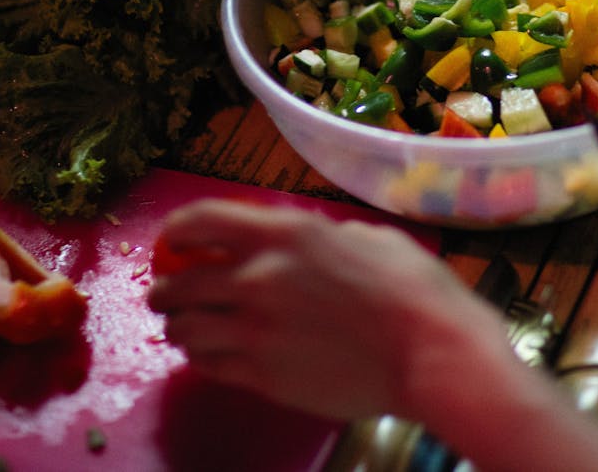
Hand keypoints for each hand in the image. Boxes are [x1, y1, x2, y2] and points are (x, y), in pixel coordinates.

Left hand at [146, 199, 508, 422]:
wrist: (431, 352)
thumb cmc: (413, 288)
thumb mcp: (364, 237)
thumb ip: (318, 238)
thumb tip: (302, 246)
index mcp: (284, 234)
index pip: (199, 221)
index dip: (176, 230)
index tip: (173, 241)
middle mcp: (257, 278)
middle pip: (178, 282)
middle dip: (166, 288)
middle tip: (169, 294)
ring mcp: (256, 332)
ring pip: (184, 330)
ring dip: (179, 326)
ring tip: (187, 328)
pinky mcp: (263, 377)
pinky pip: (208, 366)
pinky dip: (202, 358)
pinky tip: (212, 354)